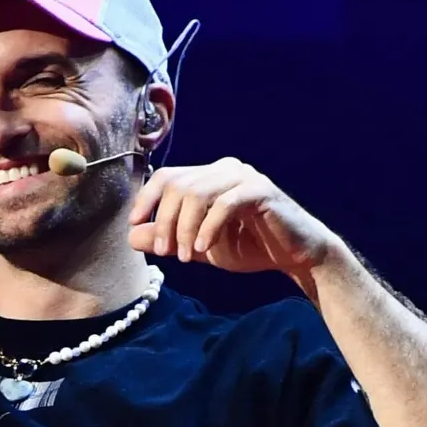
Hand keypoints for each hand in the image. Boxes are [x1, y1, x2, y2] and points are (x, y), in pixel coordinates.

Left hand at [127, 157, 336, 274]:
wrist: (295, 256)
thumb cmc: (249, 247)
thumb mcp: (198, 247)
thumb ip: (168, 240)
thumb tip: (131, 236)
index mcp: (208, 176)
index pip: (167, 177)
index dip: (146, 198)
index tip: (133, 224)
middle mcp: (224, 169)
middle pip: (177, 185)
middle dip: (164, 221)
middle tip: (164, 252)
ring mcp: (244, 176)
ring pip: (197, 192)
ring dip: (184, 227)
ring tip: (185, 256)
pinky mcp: (261, 190)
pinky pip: (224, 204)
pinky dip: (208, 228)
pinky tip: (203, 249)